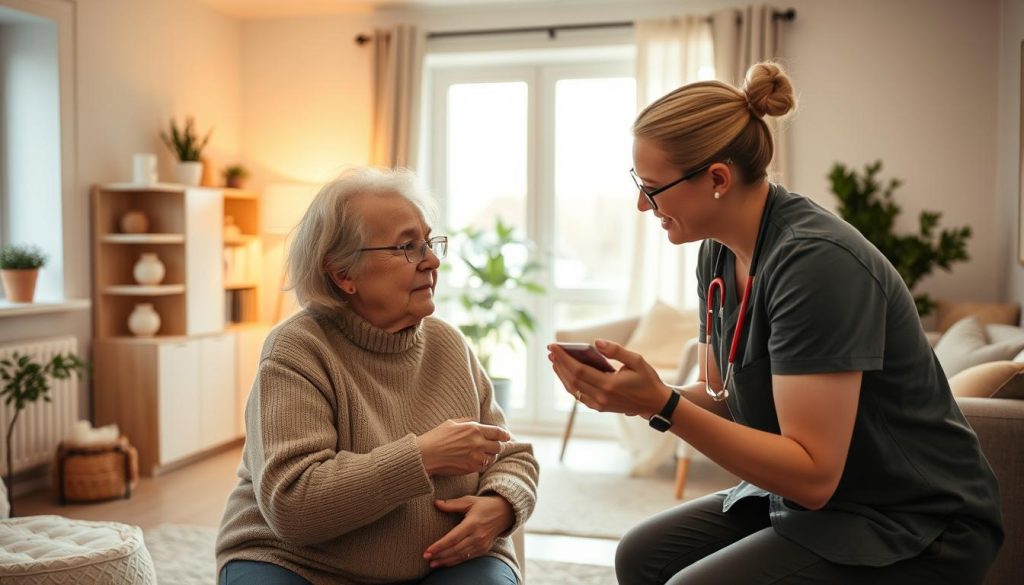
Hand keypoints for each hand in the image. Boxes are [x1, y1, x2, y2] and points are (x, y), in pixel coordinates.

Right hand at [416, 418, 509, 475]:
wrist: (426, 455)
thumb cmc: (436, 437)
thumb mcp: (452, 423)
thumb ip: (467, 421)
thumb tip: (476, 421)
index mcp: (474, 429)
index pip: (498, 432)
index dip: (504, 435)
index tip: (506, 437)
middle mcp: (477, 442)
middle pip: (498, 446)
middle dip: (497, 446)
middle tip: (492, 447)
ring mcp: (475, 456)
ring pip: (493, 458)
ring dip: (490, 456)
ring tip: (484, 454)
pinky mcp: (471, 467)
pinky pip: (484, 466)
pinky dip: (483, 464)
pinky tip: (477, 461)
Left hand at [423, 495, 514, 567]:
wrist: (505, 513)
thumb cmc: (484, 505)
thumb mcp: (469, 501)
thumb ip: (452, 504)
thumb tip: (435, 503)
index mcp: (472, 523)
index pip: (453, 538)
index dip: (439, 546)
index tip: (427, 551)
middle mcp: (478, 536)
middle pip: (455, 549)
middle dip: (439, 555)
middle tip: (426, 558)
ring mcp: (481, 544)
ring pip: (460, 556)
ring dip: (445, 561)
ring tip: (432, 563)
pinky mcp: (483, 549)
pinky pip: (467, 558)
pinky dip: (455, 561)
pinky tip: (445, 562)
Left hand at [548, 339, 669, 417]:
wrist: (655, 403)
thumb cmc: (647, 380)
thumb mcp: (636, 360)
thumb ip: (616, 351)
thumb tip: (596, 342)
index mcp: (609, 385)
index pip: (579, 370)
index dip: (564, 358)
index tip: (554, 346)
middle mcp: (601, 397)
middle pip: (572, 379)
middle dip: (559, 363)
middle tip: (551, 350)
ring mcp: (599, 404)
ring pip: (573, 388)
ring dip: (561, 373)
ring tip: (554, 359)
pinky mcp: (599, 407)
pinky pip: (578, 395)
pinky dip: (569, 383)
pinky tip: (565, 372)